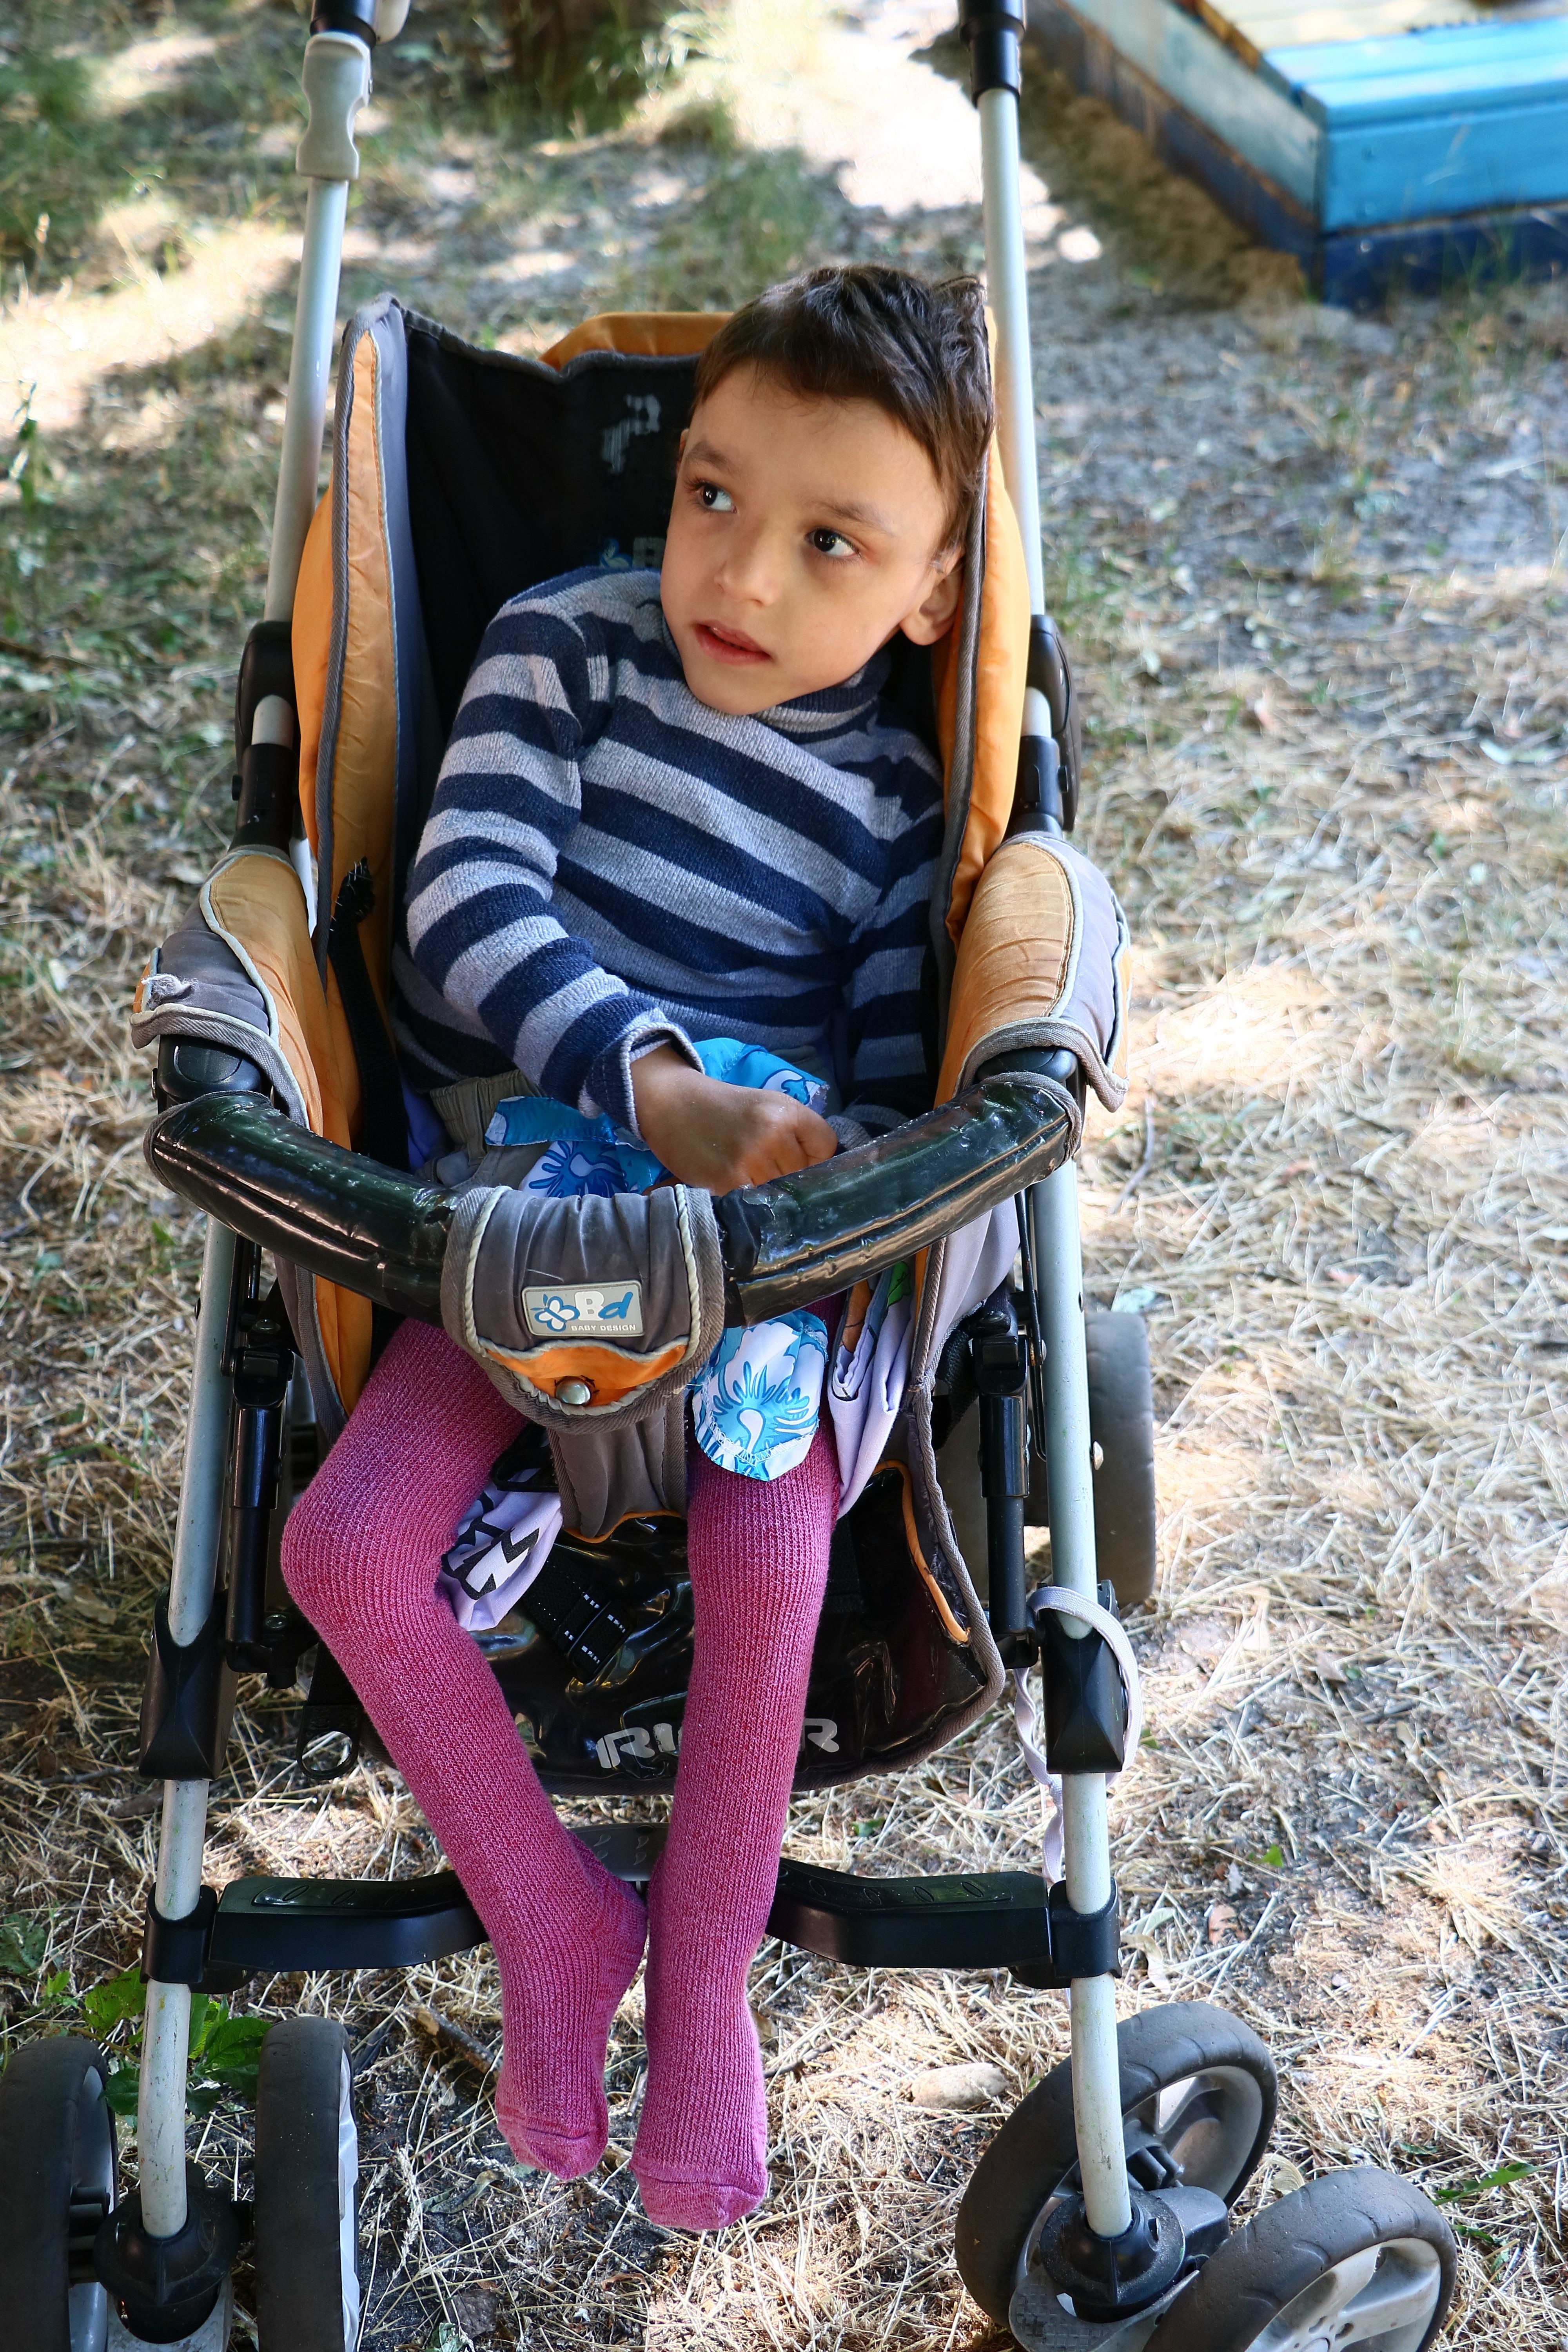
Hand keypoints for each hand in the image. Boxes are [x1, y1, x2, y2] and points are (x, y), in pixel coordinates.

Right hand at [630, 1045, 837, 1191]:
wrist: (673, 1103)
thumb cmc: (723, 1107)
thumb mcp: (767, 1105)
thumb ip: (796, 1133)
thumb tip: (819, 1174)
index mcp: (787, 1111)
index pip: (826, 1146)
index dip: (814, 1157)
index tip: (795, 1157)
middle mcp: (772, 1133)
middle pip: (803, 1174)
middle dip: (787, 1175)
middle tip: (760, 1163)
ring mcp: (750, 1159)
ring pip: (779, 1192)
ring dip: (766, 1190)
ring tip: (743, 1171)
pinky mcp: (727, 1180)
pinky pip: (753, 1202)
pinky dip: (745, 1199)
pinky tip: (731, 1181)